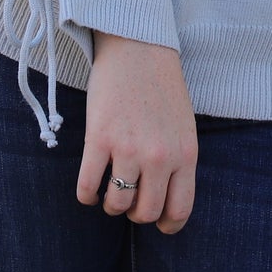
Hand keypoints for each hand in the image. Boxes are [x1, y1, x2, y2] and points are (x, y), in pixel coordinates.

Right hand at [77, 33, 197, 234]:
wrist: (138, 46)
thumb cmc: (161, 86)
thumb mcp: (183, 126)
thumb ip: (177, 161)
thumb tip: (164, 198)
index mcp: (185, 153)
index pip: (179, 210)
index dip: (166, 224)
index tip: (157, 222)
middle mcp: (159, 157)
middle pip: (145, 212)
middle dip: (135, 212)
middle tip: (129, 199)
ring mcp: (128, 149)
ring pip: (116, 204)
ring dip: (110, 204)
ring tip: (108, 191)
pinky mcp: (99, 138)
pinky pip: (88, 187)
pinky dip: (86, 195)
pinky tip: (89, 188)